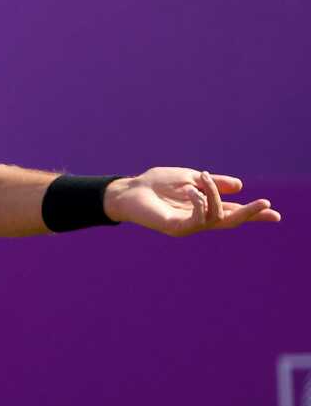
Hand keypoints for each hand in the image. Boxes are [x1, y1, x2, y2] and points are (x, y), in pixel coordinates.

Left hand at [103, 168, 280, 236]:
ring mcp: (188, 225)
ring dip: (214, 195)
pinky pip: (197, 219)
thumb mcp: (189, 178)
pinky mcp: (176, 228)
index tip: (274, 214)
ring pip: (216, 217)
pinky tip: (192, 190)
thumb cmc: (156, 184)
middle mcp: (198, 219)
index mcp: (204, 207)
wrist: (130, 189)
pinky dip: (200, 202)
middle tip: (266, 205)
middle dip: (249, 213)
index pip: (233, 212)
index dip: (253, 213)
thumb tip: (239, 186)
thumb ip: (212, 183)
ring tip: (200, 179)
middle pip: (231, 221)